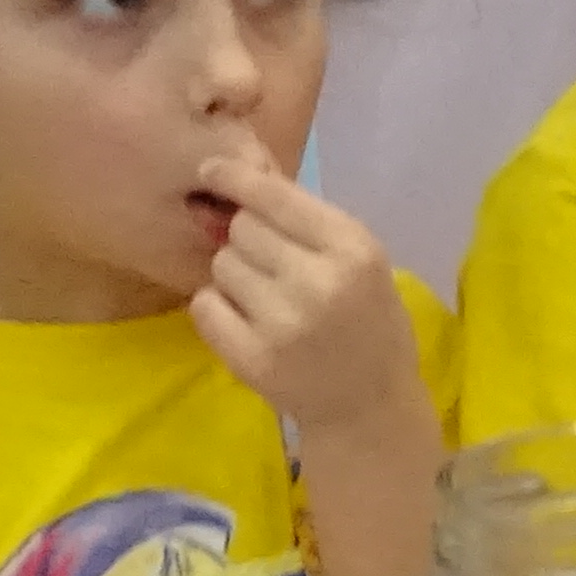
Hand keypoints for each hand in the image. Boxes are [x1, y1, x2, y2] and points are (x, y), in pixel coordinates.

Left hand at [186, 156, 433, 445]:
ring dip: (234, 277)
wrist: (370, 407)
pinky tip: (246, 323)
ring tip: (266, 302)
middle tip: (273, 270)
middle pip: (243, 228)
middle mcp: (318, 282)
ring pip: (222, 265)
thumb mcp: (361, 262)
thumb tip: (237, 176)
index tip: (210, 169)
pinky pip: (205, 305)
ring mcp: (282, 323)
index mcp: (353, 250)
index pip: (274, 196)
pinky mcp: (252, 358)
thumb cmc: (370, 324)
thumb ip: (308, 222)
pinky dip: (217, 309)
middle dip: (248, 241)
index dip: (236, 177)